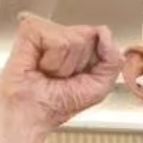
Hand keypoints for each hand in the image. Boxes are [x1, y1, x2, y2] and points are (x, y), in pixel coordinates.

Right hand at [0, 13, 123, 142]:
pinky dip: (53, 61)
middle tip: (59, 77)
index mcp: (77, 45)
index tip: (76, 77)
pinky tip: (39, 66)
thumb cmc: (56, 104)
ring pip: (75, 38)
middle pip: (89, 35)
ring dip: (64, 66)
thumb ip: (113, 60)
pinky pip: (59, 40)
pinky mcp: (31, 28)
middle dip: (79, 64)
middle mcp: (61, 34)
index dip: (94, 62)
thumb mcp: (99, 86)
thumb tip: (104, 32)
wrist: (30, 114)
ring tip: (48, 73)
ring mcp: (45, 30)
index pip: (101, 36)